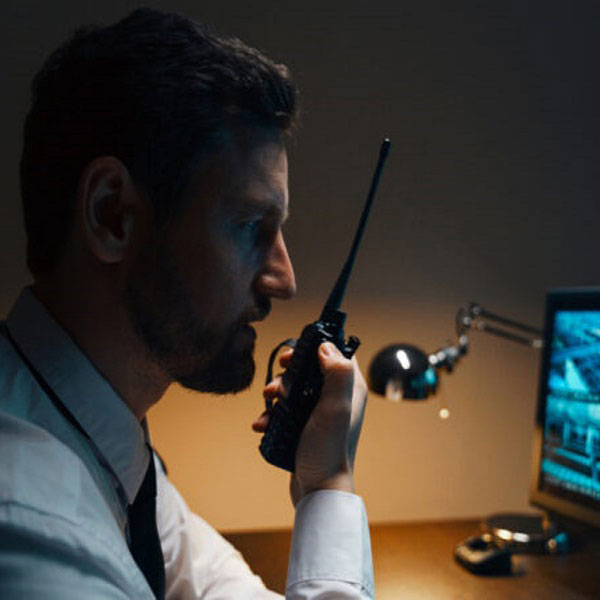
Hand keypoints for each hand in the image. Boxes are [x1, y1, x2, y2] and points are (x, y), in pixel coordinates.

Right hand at [253, 343, 367, 505]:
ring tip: (269, 404)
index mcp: (349, 387)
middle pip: (309, 367)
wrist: (318, 489)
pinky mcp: (304, 424)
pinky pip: (284, 409)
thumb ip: (336, 374)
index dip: (315, 346)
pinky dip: (272, 414)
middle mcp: (336, 395)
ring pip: (293, 387)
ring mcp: (319, 410)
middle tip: (278, 384)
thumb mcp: (335, 409)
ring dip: (276, 393)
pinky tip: (263, 425)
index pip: (336, 351)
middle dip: (288, 374)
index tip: (295, 354)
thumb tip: (326, 346)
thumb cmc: (330, 452)